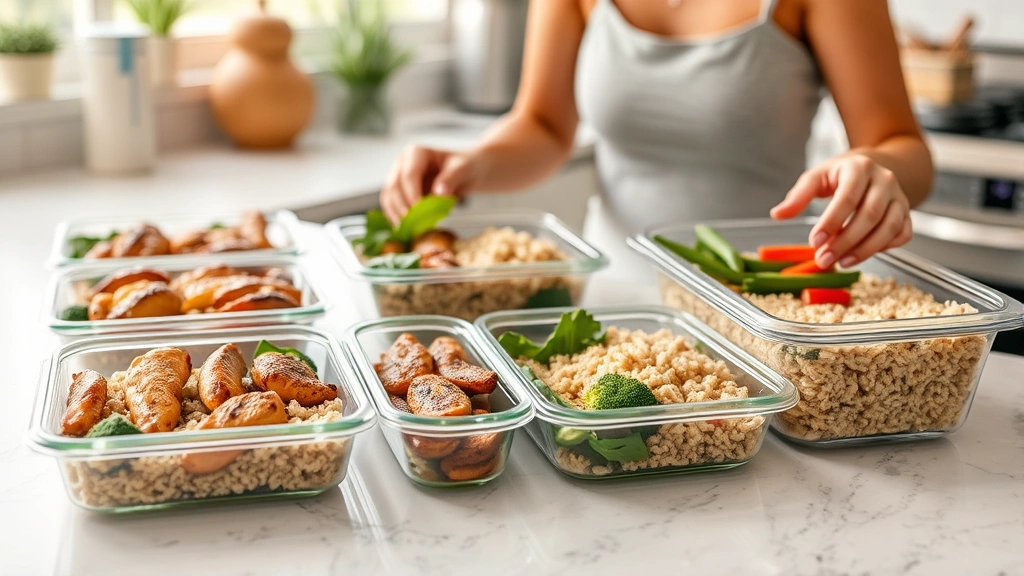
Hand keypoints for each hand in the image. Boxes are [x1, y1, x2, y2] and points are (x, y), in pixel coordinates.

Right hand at [380, 145, 480, 224]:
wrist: (466, 171)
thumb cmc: (463, 166)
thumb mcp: (462, 168)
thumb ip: (451, 178)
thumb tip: (439, 192)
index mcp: (415, 152)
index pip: (408, 175)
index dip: (411, 194)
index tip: (418, 209)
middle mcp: (402, 163)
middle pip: (393, 186)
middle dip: (401, 206)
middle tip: (411, 224)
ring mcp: (398, 177)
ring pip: (388, 197)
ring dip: (395, 214)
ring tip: (406, 229)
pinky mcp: (399, 192)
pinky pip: (391, 205)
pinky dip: (396, 217)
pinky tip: (404, 229)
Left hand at [770, 154, 912, 268]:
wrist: (875, 166)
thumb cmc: (841, 174)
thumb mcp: (817, 176)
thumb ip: (798, 196)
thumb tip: (777, 214)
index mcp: (860, 168)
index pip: (847, 198)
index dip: (831, 222)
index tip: (814, 242)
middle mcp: (884, 181)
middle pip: (869, 215)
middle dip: (845, 241)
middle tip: (824, 259)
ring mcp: (899, 197)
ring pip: (890, 227)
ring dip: (865, 250)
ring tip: (841, 262)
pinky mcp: (907, 212)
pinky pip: (903, 234)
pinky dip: (885, 248)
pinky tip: (862, 254)